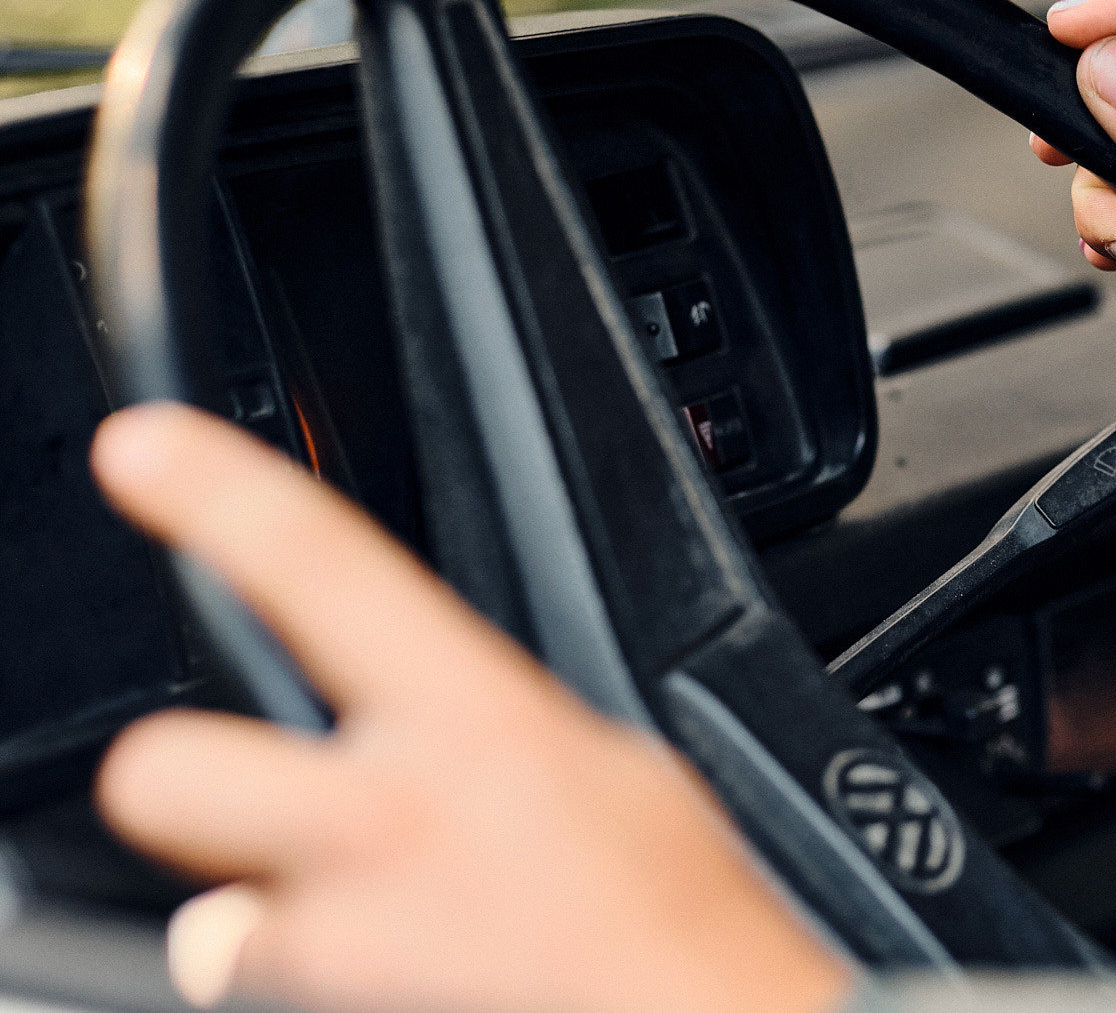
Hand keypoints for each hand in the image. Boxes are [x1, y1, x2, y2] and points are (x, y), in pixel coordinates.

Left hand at [90, 404, 847, 1012]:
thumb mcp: (610, 773)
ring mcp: (345, 949)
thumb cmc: (684, 924)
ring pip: (210, 929)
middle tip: (246, 807)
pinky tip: (413, 989)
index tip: (138, 450)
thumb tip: (440, 723)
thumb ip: (497, 731)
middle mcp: (389, 827)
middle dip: (185, 787)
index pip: (328, 570)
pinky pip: (268, 1000)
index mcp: (481, 724)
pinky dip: (322, 997)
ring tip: (382, 944)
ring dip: (274, 934)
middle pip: (164, 775)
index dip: (220, 496)